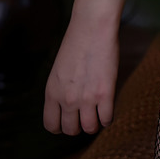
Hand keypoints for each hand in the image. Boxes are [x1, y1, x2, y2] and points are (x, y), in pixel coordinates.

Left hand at [43, 11, 119, 135]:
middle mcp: (66, 99)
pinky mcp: (105, 94)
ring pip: (90, 128)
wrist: (91, 28)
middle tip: (85, 116)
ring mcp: (86, 98)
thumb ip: (60, 91)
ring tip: (97, 113)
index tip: (69, 120)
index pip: (51, 125)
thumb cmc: (76, 44)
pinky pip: (107, 119)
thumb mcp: (58, 71)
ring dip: (94, 124)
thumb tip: (67, 108)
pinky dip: (108, 118)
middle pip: (70, 130)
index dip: (60, 126)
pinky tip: (108, 107)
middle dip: (78, 126)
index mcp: (51, 92)